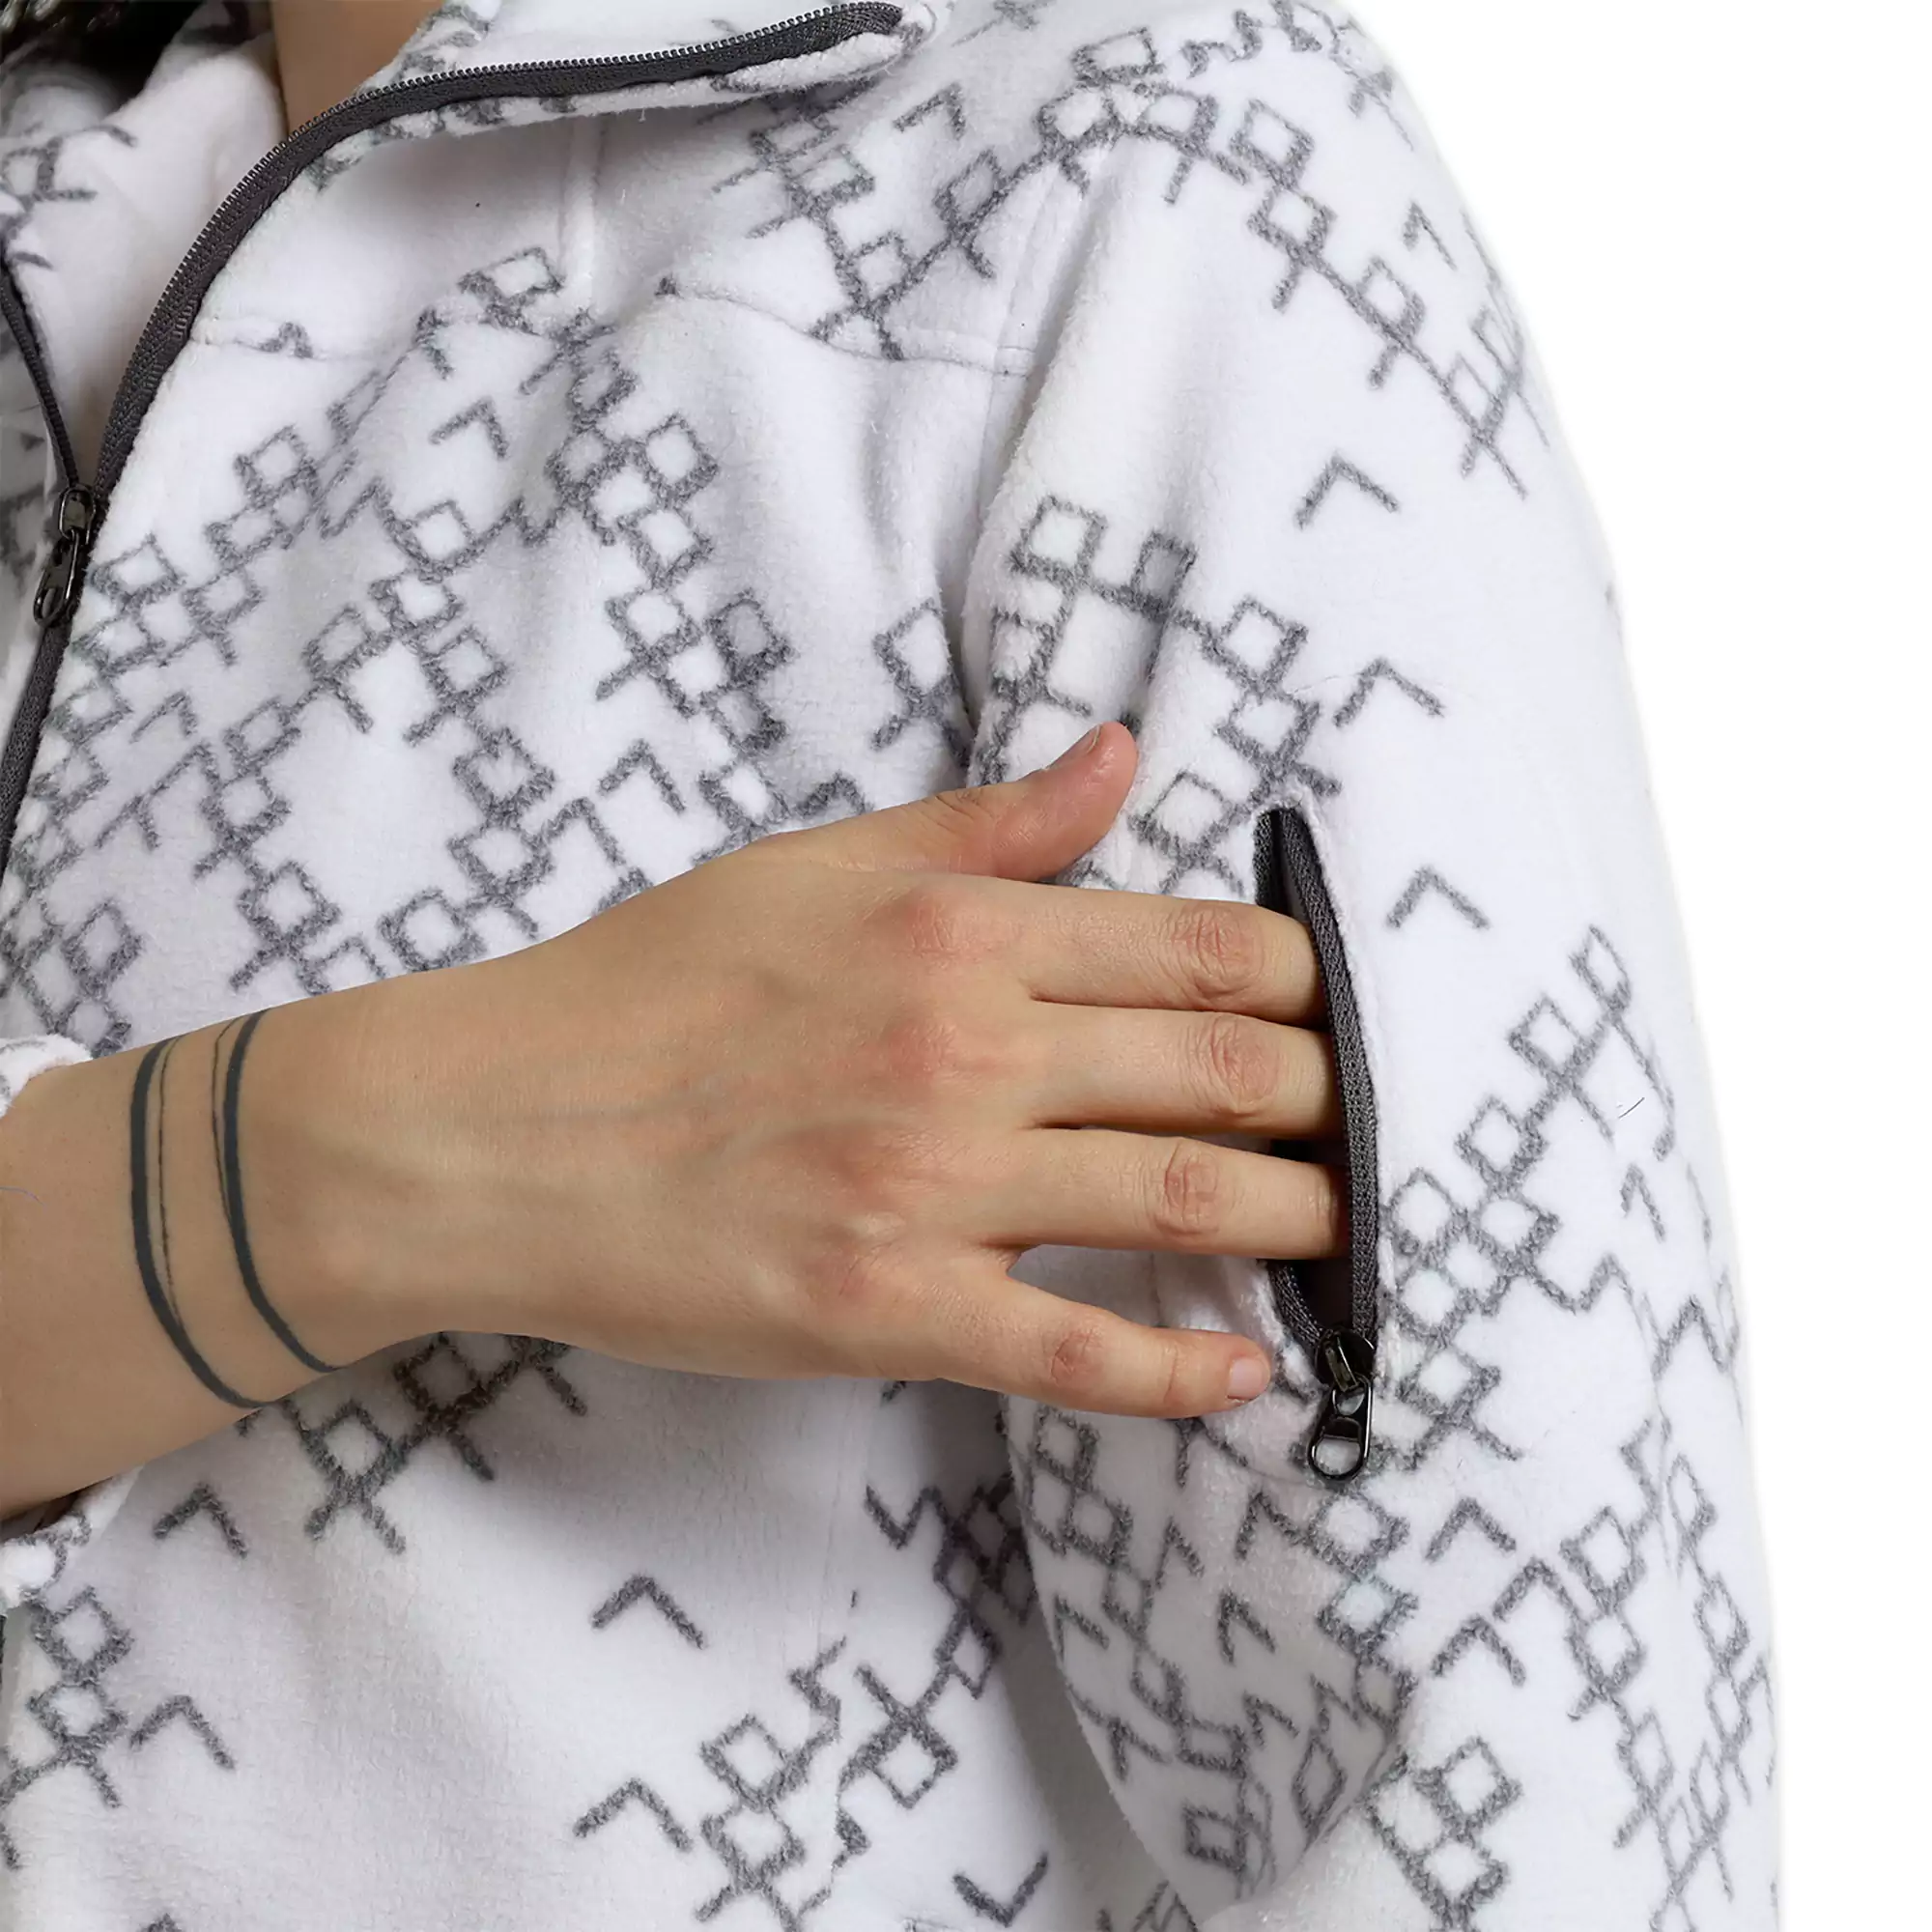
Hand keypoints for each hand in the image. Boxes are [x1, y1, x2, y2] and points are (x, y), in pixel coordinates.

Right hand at [261, 723, 1344, 1417]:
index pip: (1208, 945)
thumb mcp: (817, 868)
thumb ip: (989, 823)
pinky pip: (1075, 1353)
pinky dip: (1180, 1375)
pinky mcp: (889, 1310)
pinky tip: (1247, 1379)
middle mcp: (968, 1052)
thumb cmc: (651, 988)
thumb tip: (1121, 751)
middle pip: (1229, 1072)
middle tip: (1370, 1126)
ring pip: (1185, 1204)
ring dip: (1299, 1222)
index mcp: (960, 931)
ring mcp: (934, 1190)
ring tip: (1347, 1231)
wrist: (494, 1128)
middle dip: (1333, 1103)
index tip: (1337, 1011)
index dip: (1309, 981)